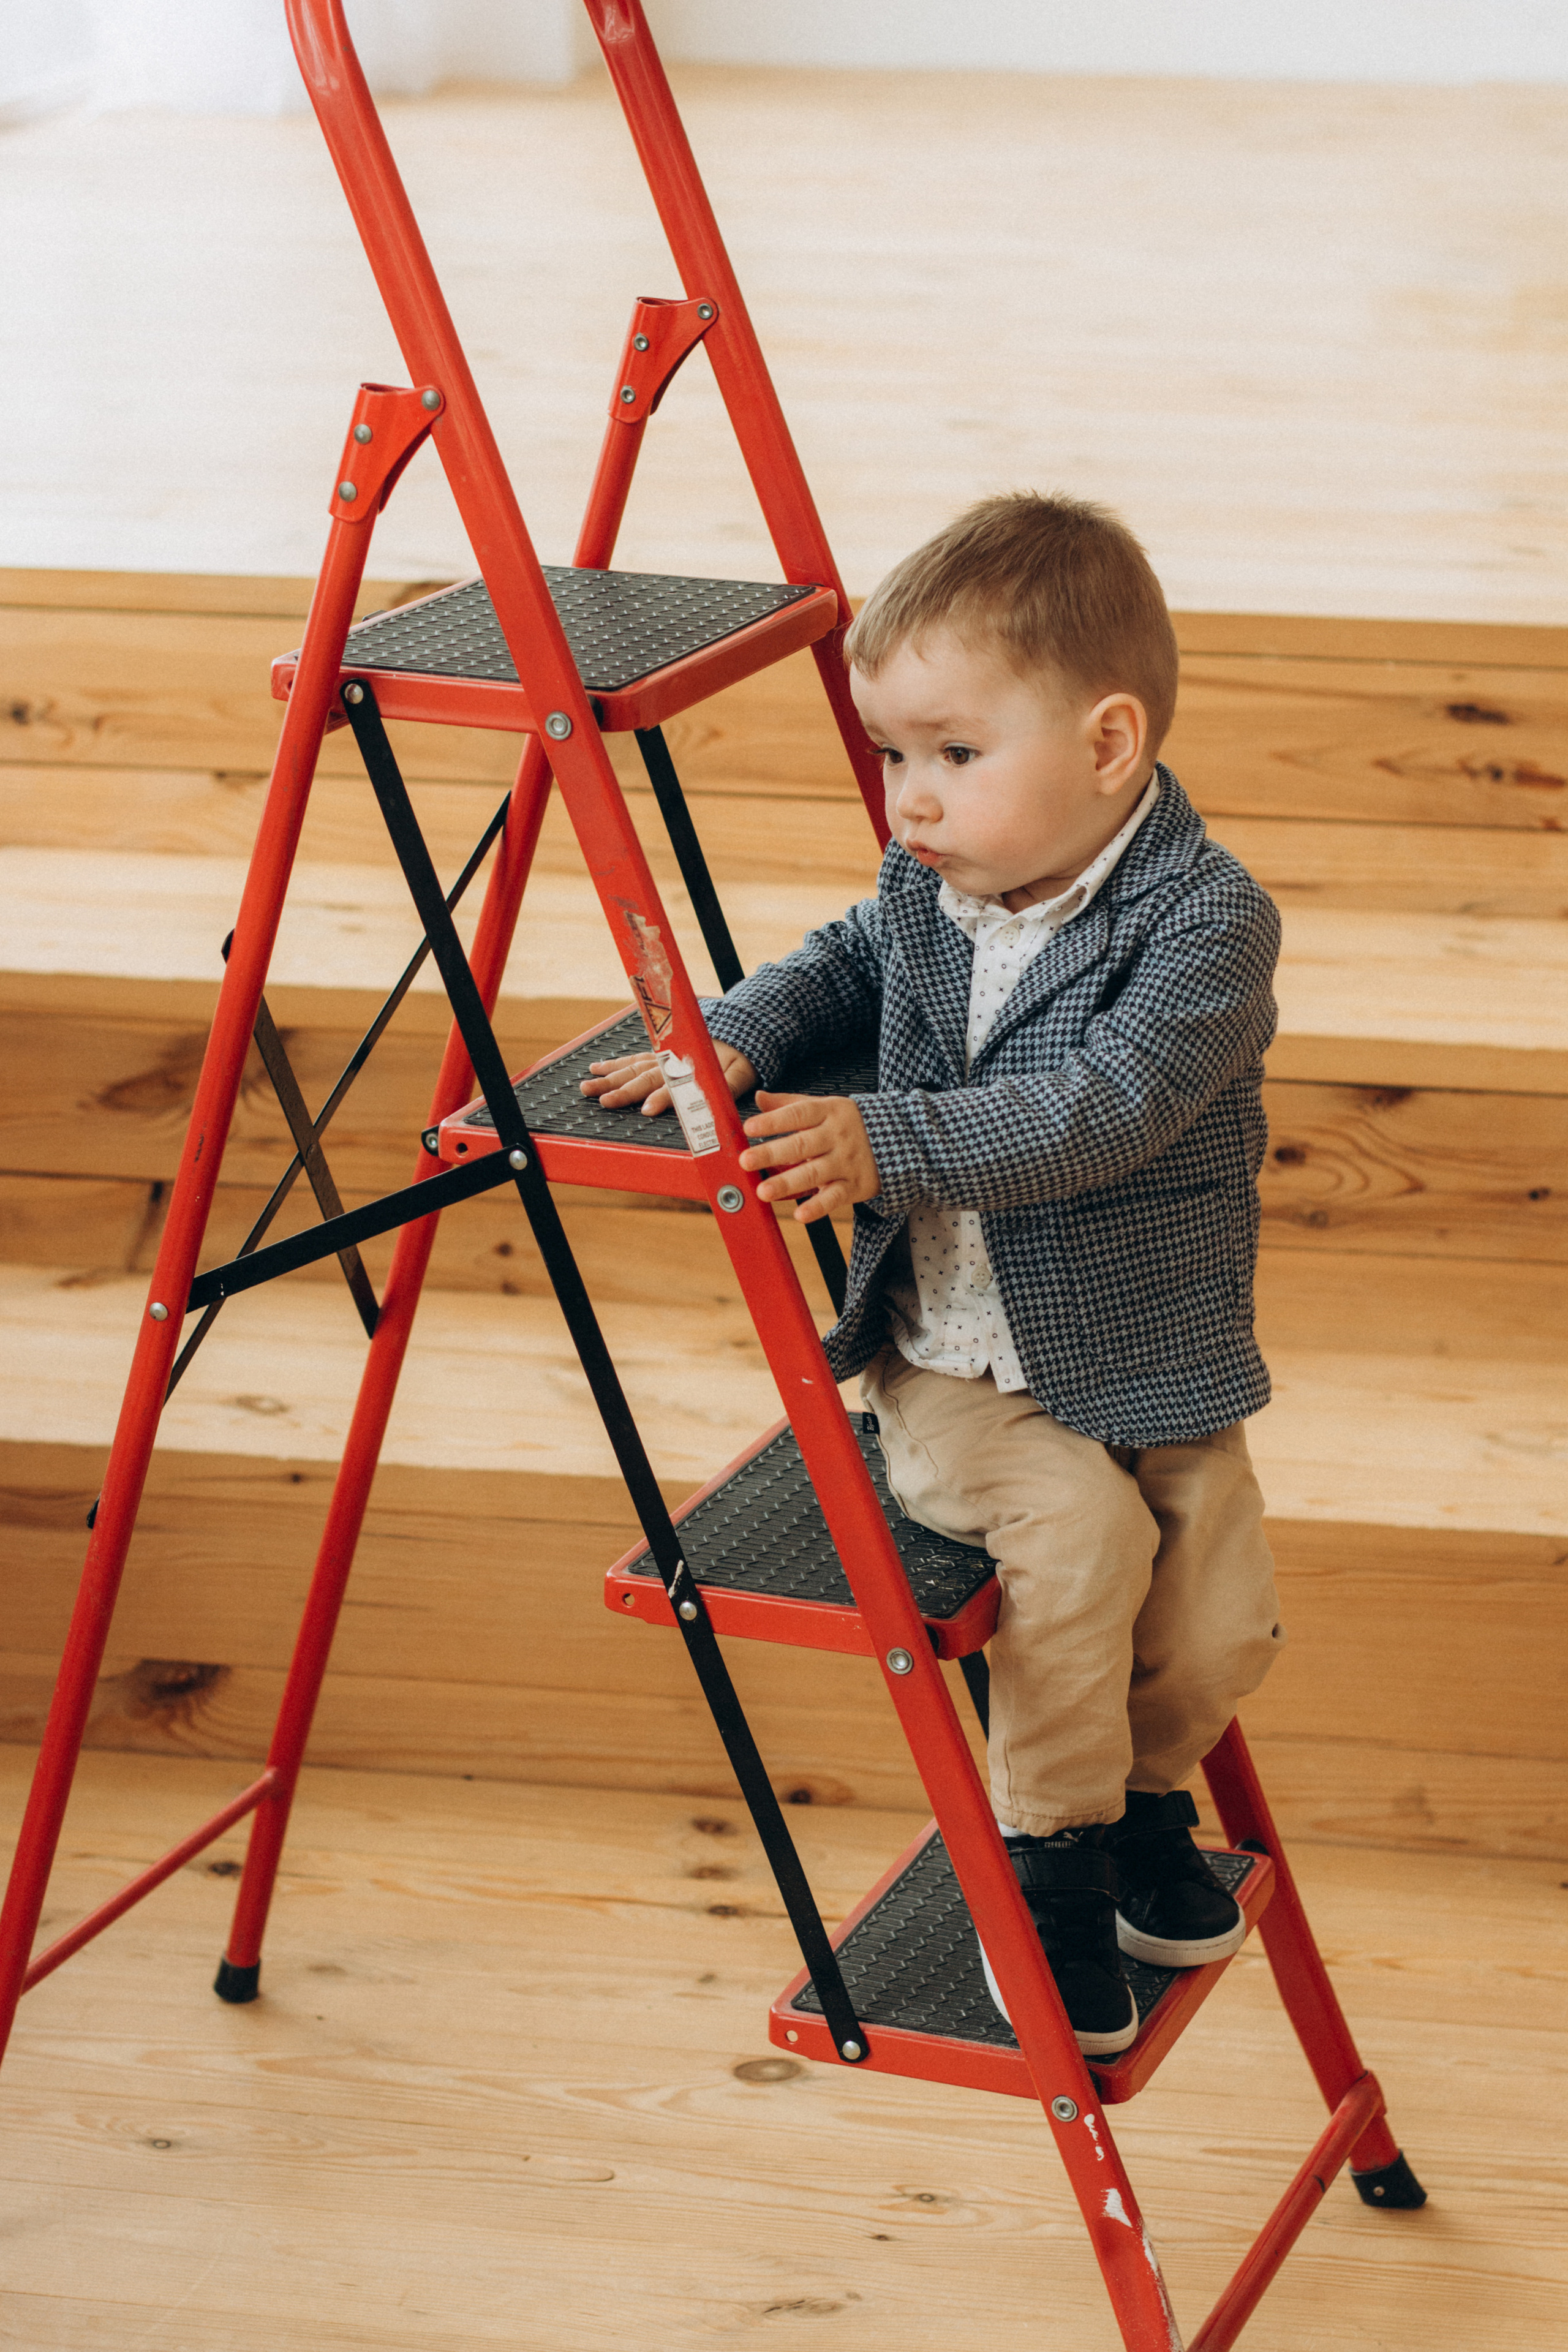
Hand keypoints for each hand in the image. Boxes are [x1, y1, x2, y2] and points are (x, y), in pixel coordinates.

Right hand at [580, 1039, 756, 1116]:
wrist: (739, 1031)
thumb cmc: (741, 1057)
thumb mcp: (742, 1073)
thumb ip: (729, 1086)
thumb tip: (717, 1102)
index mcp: (694, 1069)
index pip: (675, 1086)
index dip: (662, 1099)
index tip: (647, 1110)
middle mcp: (673, 1062)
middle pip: (645, 1078)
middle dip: (623, 1090)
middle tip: (603, 1100)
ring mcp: (663, 1057)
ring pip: (633, 1067)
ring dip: (610, 1077)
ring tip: (588, 1086)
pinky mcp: (659, 1053)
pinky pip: (634, 1058)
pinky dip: (615, 1063)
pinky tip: (597, 1067)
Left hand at [739, 1092, 878, 1223]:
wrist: (900, 1138)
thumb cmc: (851, 1123)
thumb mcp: (825, 1107)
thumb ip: (790, 1104)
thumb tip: (759, 1098)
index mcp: (828, 1112)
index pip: (797, 1114)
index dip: (773, 1120)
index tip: (749, 1127)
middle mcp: (836, 1136)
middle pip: (801, 1145)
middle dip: (772, 1153)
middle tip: (746, 1161)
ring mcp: (846, 1162)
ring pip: (814, 1173)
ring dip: (788, 1183)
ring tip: (764, 1191)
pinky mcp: (855, 1185)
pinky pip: (834, 1197)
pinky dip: (818, 1207)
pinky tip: (800, 1214)